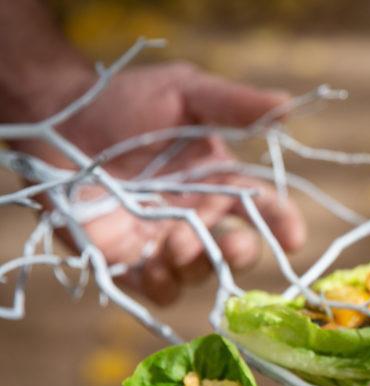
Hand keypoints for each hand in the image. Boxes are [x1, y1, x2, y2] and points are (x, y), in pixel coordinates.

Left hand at [12, 62, 305, 304]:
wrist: (57, 119)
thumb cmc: (124, 102)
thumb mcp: (185, 93)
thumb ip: (234, 104)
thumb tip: (288, 107)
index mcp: (221, 183)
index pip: (264, 210)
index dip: (283, 225)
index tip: (292, 238)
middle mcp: (200, 218)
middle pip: (236, 251)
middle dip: (242, 254)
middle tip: (232, 244)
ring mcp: (165, 244)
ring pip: (199, 274)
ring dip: (198, 265)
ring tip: (177, 244)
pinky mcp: (128, 263)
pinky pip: (159, 290)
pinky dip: (164, 284)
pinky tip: (154, 264)